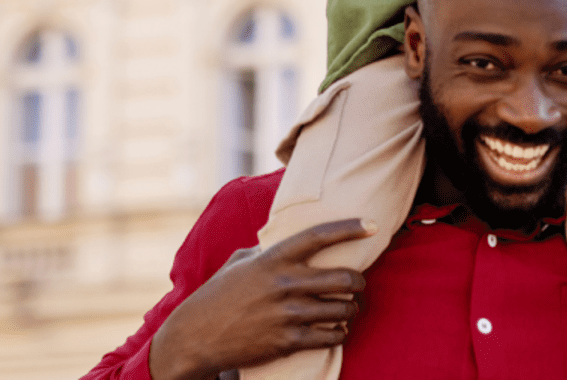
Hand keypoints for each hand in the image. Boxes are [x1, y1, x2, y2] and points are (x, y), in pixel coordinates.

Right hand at [149, 218, 374, 379]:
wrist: (194, 337)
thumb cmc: (217, 295)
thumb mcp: (239, 263)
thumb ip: (266, 250)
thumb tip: (284, 238)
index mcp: (273, 259)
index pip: (319, 236)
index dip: (349, 229)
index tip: (372, 225)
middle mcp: (284, 284)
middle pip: (344, 278)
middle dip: (359, 282)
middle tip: (359, 284)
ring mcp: (287, 315)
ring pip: (342, 310)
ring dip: (351, 310)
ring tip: (348, 308)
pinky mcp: (287, 342)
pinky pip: (330, 336)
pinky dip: (339, 333)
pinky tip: (336, 329)